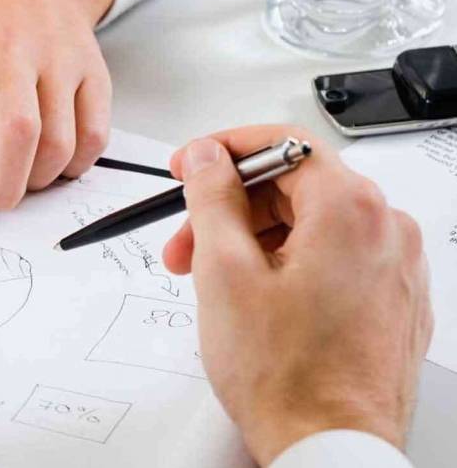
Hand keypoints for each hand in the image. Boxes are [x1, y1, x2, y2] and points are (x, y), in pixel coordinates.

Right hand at [164, 126, 431, 463]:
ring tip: (212, 281)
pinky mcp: (394, 301)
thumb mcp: (223, 271)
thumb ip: (212, 198)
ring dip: (254, 240)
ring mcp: (396, 267)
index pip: (284, 143)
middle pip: (296, 187)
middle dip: (231, 209)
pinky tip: (253, 298)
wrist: (330, 446)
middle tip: (186, 242)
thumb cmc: (287, 376)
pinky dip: (289, 264)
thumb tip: (209, 159)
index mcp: (350, 210)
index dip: (225, 150)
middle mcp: (386, 230)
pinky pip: (335, 258)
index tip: (192, 166)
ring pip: (313, 225)